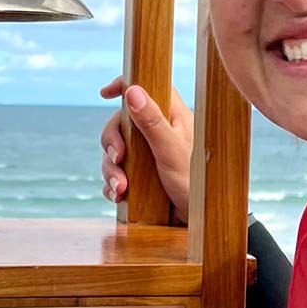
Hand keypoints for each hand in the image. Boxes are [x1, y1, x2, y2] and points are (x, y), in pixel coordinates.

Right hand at [98, 75, 194, 215]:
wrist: (200, 221)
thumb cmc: (196, 184)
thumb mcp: (171, 151)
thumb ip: (152, 121)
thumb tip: (133, 91)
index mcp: (172, 117)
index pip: (148, 88)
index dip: (126, 86)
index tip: (105, 93)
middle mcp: (160, 132)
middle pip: (122, 123)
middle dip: (113, 143)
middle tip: (118, 159)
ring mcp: (149, 155)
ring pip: (116, 151)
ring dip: (112, 170)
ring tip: (121, 188)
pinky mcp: (142, 177)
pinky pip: (118, 173)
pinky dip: (113, 184)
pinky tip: (118, 195)